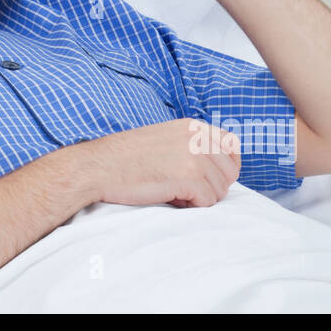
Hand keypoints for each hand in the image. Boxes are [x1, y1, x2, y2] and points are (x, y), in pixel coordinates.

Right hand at [74, 119, 241, 207]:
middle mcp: (197, 137)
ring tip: (172, 191)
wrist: (98, 167)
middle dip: (212, 186)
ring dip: (199, 198)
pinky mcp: (189, 177)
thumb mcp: (164, 138)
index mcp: (192, 125)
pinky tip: (169, 196)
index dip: (225, 166)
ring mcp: (194, 156)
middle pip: (230, 172)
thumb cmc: (125, 158)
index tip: (211, 178)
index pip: (232, 145)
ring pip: (220, 190)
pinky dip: (190, 206)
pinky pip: (207, 202)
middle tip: (185, 188)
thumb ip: (191, 144)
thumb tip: (218, 166)